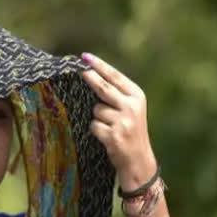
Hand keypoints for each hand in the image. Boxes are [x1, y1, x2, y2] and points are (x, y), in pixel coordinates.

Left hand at [81, 53, 157, 190]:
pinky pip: (94, 125)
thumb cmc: (130, 131)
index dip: (99, 66)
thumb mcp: (131, 109)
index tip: (85, 57)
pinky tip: (106, 137)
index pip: (114, 76)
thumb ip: (117, 94)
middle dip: (89, 78)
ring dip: (97, 117)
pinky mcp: (113, 134)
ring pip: (96, 110)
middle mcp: (132, 106)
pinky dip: (96, 130)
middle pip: (103, 88)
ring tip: (109, 127)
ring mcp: (123, 121)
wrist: (138, 159)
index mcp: (137, 96)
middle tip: (77, 70)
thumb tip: (91, 75)